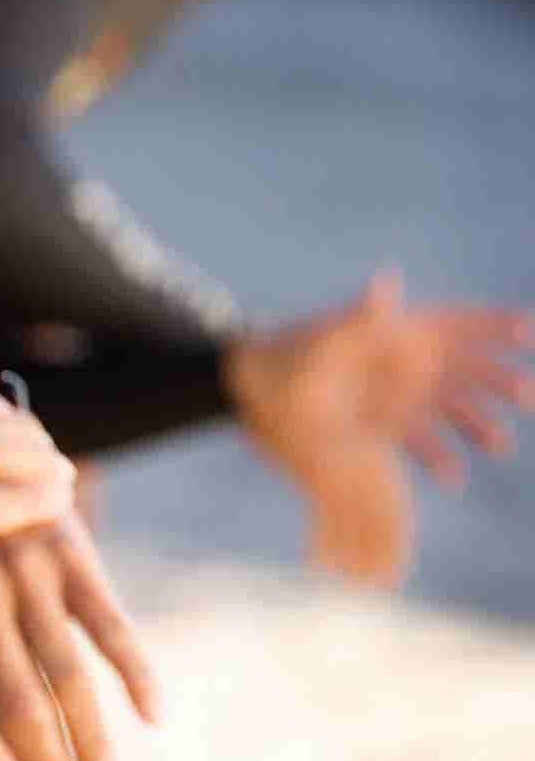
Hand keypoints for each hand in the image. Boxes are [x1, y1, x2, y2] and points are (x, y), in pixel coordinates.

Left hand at [226, 273, 534, 584]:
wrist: (254, 389)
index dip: (496, 324)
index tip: (528, 330)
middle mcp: (408, 363)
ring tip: (498, 444)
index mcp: (401, 331)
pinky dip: (438, 457)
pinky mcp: (384, 429)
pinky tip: (451, 477)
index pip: (460, 322)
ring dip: (479, 423)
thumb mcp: (322, 336)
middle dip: (501, 380)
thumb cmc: (288, 352)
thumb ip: (358, 316)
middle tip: (527, 394)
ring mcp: (400, 398)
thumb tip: (386, 283)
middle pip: (469, 368)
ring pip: (454, 408)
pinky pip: (421, 442)